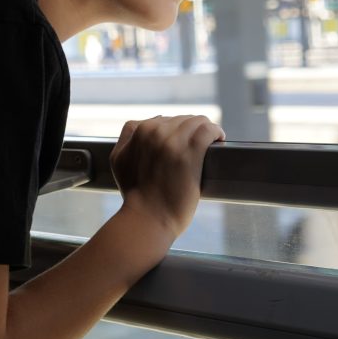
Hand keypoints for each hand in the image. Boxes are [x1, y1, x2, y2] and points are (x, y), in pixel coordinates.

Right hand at [108, 115, 224, 242]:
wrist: (147, 218)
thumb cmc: (135, 196)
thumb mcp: (119, 161)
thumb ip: (126, 139)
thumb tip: (141, 127)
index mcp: (139, 131)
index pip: (165, 120)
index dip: (177, 131)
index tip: (184, 143)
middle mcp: (155, 131)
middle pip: (182, 120)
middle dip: (191, 131)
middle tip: (198, 147)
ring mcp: (173, 140)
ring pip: (197, 121)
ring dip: (206, 130)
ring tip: (211, 141)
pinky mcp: (191, 151)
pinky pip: (209, 129)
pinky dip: (216, 132)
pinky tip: (219, 139)